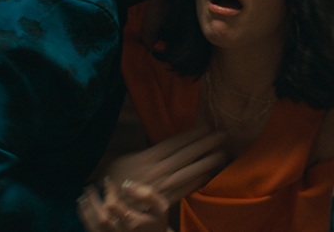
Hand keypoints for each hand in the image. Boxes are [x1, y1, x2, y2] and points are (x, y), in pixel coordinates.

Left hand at [78, 178, 170, 231]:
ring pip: (95, 226)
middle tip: (89, 187)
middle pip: (101, 217)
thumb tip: (126, 185)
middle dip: (93, 200)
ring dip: (86, 210)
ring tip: (82, 196)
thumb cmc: (157, 221)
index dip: (108, 191)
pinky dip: (86, 219)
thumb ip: (147, 194)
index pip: (114, 205)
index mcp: (133, 223)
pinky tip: (83, 209)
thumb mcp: (161, 207)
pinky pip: (93, 231)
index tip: (107, 180)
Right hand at [103, 126, 227, 203]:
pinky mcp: (166, 201)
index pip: (175, 142)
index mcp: (148, 157)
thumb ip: (145, 152)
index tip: (207, 125)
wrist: (110, 207)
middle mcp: (158, 170)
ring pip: (189, 171)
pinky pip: (186, 189)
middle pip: (186, 154)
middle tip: (222, 135)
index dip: (192, 134)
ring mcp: (163, 186)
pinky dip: (199, 181)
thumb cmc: (115, 180)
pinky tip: (209, 174)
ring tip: (222, 153)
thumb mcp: (126, 159)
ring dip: (207, 161)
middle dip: (205, 144)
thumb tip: (163, 144)